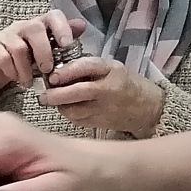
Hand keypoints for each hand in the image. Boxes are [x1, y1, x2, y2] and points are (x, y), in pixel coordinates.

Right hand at [0, 10, 78, 102]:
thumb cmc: (28, 60)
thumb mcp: (48, 52)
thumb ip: (63, 41)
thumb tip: (82, 26)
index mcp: (41, 25)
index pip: (53, 16)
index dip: (62, 27)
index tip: (67, 44)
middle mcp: (23, 25)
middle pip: (35, 29)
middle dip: (44, 52)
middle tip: (47, 70)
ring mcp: (6, 34)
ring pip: (18, 48)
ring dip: (26, 69)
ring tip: (30, 83)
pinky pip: (3, 59)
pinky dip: (13, 72)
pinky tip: (17, 80)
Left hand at [41, 56, 164, 136]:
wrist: (147, 108)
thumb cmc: (124, 83)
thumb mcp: (110, 68)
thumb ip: (87, 68)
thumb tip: (56, 71)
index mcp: (112, 70)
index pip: (86, 67)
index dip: (66, 72)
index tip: (52, 76)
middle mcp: (109, 89)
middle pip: (80, 92)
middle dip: (57, 94)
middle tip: (43, 96)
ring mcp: (105, 109)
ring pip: (75, 110)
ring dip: (60, 106)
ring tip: (52, 100)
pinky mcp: (100, 124)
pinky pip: (78, 120)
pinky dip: (68, 114)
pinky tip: (66, 108)